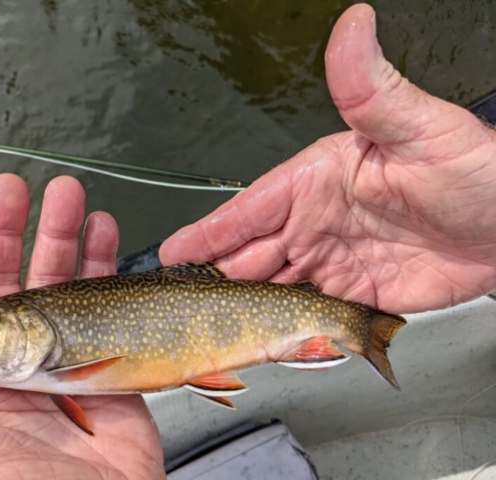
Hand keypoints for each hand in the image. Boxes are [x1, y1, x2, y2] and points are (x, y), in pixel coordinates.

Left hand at [0, 174, 163, 478]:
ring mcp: (61, 358)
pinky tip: (102, 233)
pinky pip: (105, 303)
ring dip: (60, 237)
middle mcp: (12, 366)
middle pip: (3, 285)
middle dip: (3, 233)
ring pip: (56, 284)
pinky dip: (104, 264)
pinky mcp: (106, 360)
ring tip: (64, 196)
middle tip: (8, 191)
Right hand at [160, 4, 495, 313]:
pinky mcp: (351, 294)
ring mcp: (330, 260)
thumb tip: (352, 26)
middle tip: (187, 306)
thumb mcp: (421, 128)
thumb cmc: (475, 171)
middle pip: (251, 256)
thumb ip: (371, 88)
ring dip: (247, 310)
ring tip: (216, 330)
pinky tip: (266, 340)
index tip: (173, 252)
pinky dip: (284, 329)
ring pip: (272, 289)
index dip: (208, 233)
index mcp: (316, 180)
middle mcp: (315, 221)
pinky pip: (307, 315)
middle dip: (218, 280)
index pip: (248, 208)